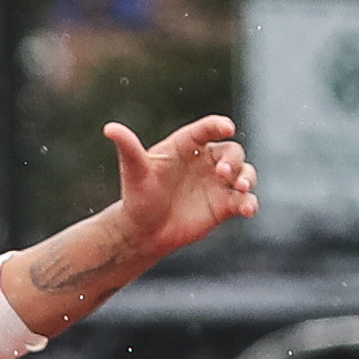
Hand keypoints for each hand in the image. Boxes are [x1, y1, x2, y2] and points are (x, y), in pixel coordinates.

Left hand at [105, 116, 257, 260]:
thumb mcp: (134, 171)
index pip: (207, 129)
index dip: (218, 126)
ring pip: (244, 172)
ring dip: (247, 177)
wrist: (144, 231)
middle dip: (233, 160)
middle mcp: (206, 161)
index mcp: (187, 146)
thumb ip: (128, 148)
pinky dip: (250, 203)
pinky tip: (249, 209)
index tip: (227, 127)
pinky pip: (244, 200)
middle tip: (224, 172)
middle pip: (232, 151)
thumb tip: (108, 128)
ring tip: (240, 187)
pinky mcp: (225, 205)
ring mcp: (219, 183)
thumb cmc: (138, 197)